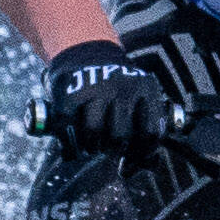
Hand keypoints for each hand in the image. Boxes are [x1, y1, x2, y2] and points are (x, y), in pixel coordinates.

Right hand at [37, 41, 184, 159]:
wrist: (84, 52)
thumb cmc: (116, 89)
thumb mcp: (139, 98)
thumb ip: (147, 128)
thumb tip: (151, 166)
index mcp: (146, 88)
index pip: (151, 133)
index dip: (143, 154)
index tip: (131, 162)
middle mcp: (121, 86)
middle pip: (120, 137)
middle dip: (113, 149)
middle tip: (109, 147)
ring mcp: (93, 89)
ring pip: (94, 135)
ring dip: (92, 148)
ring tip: (92, 145)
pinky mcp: (68, 95)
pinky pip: (68, 132)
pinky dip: (71, 146)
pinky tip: (74, 142)